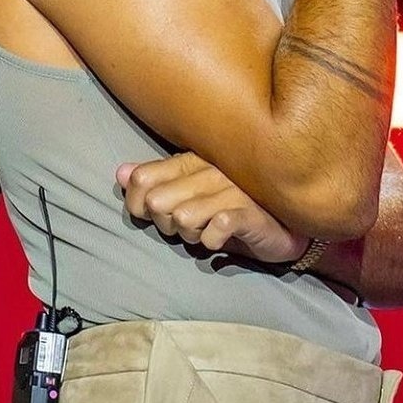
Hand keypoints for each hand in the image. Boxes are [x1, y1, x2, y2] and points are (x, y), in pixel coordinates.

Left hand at [116, 152, 306, 262]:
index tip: (148, 216)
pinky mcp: (248, 213)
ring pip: (182, 218)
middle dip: (164, 224)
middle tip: (184, 227)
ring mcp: (231, 189)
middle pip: (157, 202)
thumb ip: (155, 182)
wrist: (282, 228)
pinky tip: (219, 240)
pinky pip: (213, 231)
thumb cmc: (228, 209)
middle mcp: (209, 170)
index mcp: (190, 161)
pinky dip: (210, 242)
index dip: (136, 204)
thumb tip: (120, 173)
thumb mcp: (187, 195)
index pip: (141, 178)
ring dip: (188, 235)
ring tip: (204, 232)